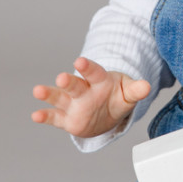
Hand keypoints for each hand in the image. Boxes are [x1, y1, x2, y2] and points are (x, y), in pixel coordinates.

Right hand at [31, 57, 149, 138]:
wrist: (106, 113)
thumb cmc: (116, 96)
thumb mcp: (128, 93)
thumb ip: (136, 90)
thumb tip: (147, 86)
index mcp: (99, 80)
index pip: (93, 72)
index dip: (87, 67)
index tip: (80, 62)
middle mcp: (83, 90)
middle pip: (75, 84)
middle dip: (68, 81)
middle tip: (62, 78)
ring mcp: (73, 103)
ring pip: (60, 97)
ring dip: (50, 94)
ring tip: (38, 91)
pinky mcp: (66, 119)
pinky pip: (55, 117)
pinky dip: (45, 116)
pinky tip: (35, 115)